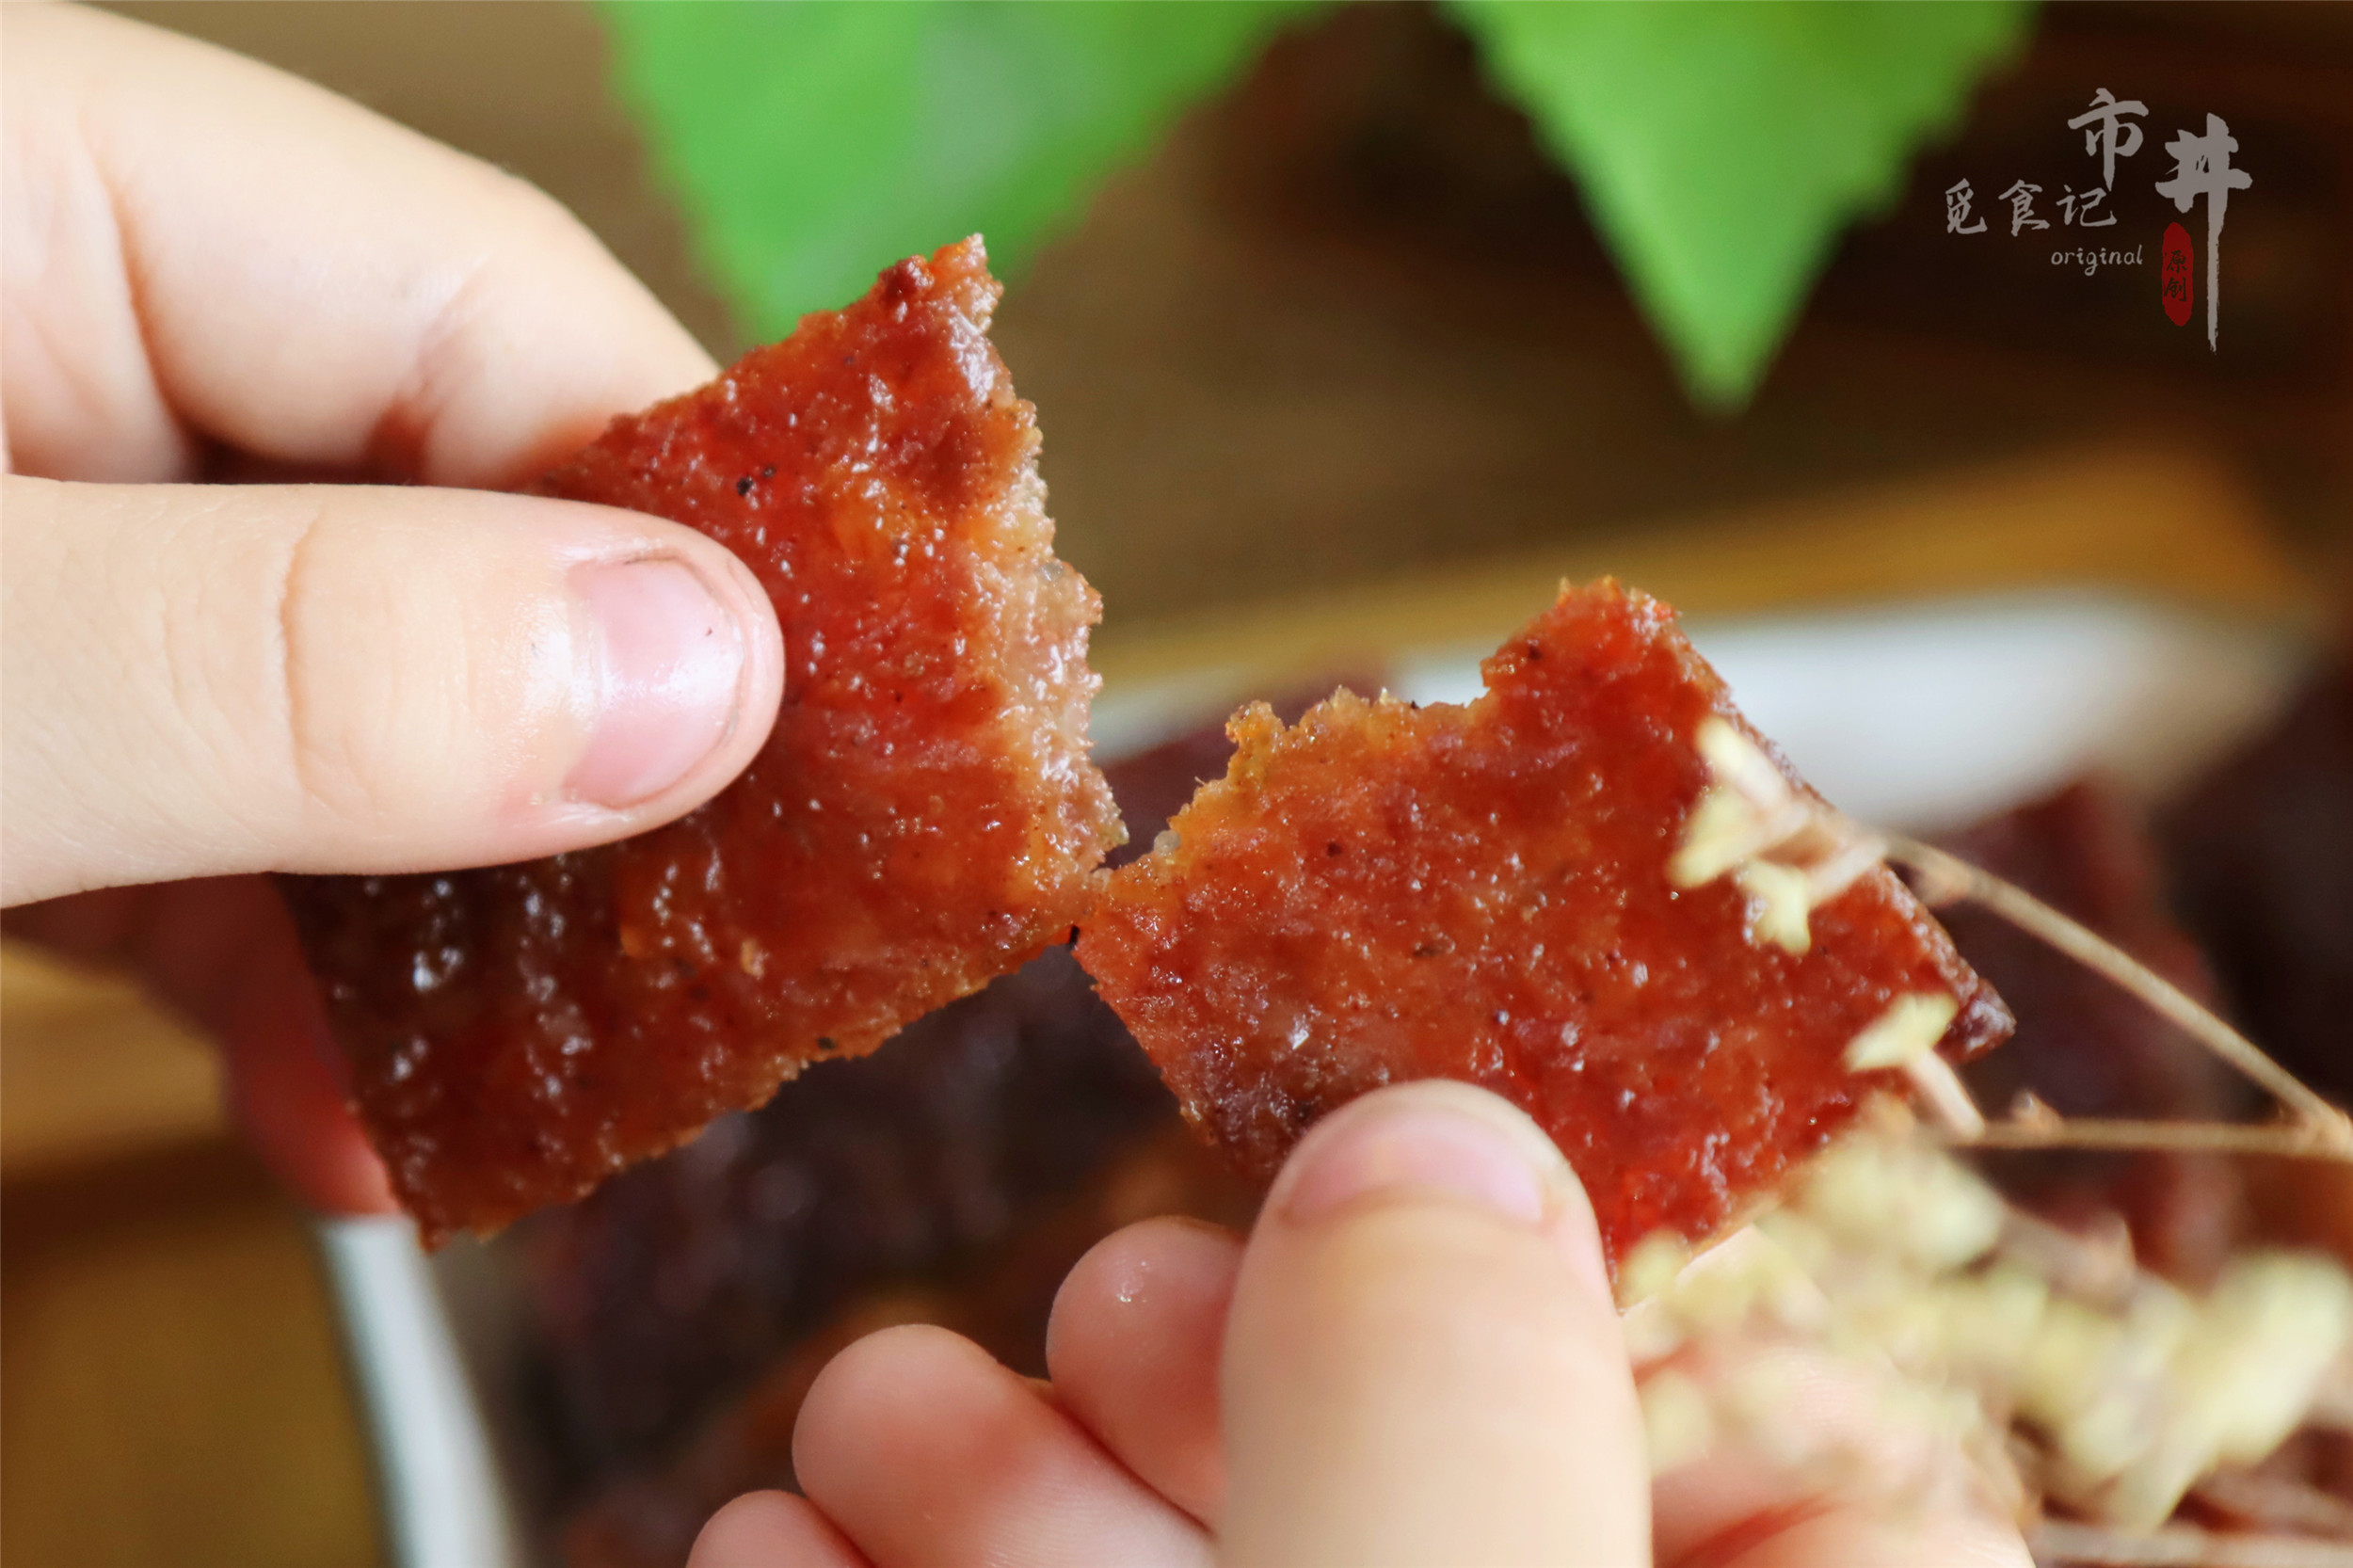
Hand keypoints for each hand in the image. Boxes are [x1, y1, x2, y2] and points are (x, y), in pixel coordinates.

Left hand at [1, 5, 784, 1209]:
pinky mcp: (10, 692)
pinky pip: (206, 801)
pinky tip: (345, 1112)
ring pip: (351, 689)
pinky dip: (281, 965)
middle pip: (458, 517)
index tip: (851, 749)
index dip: (704, 535)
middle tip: (728, 965)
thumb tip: (707, 673)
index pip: (503, 315)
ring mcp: (39, 519)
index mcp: (52, 178)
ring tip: (539, 1103)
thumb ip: (291, 655)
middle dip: (585, 771)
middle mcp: (72, 324)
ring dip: (444, 923)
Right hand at [688, 1083, 2035, 1566]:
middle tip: (1082, 1293)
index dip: (1578, 1280)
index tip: (1390, 1147)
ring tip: (861, 1418)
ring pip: (1217, 1561)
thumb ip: (1455, 1461)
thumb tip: (1435, 1152)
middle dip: (1218, 1380)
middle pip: (1443, 1487)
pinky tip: (780, 1543)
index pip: (1782, 1439)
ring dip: (1006, 1477)